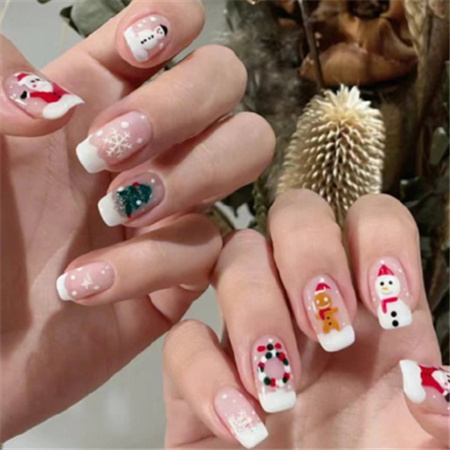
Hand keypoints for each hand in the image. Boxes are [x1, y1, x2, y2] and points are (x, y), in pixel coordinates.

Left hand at [1, 0, 273, 439]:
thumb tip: (48, 96)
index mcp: (96, 97)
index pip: (165, 31)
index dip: (169, 23)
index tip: (138, 50)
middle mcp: (149, 143)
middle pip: (225, 81)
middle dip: (183, 104)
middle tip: (107, 152)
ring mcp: (174, 206)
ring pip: (245, 151)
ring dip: (193, 174)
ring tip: (118, 211)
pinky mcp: (184, 270)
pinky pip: (207, 248)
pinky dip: (151, 263)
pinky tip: (85, 285)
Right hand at [163, 190, 448, 448]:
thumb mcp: (414, 449)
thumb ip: (437, 418)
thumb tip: (432, 389)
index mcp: (368, 307)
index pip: (370, 218)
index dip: (379, 236)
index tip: (387, 303)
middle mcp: (306, 303)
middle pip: (293, 212)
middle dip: (309, 254)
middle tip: (330, 330)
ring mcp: (248, 330)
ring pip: (234, 257)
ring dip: (256, 310)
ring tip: (280, 389)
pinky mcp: (197, 372)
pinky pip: (182, 339)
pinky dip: (206, 376)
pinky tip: (242, 426)